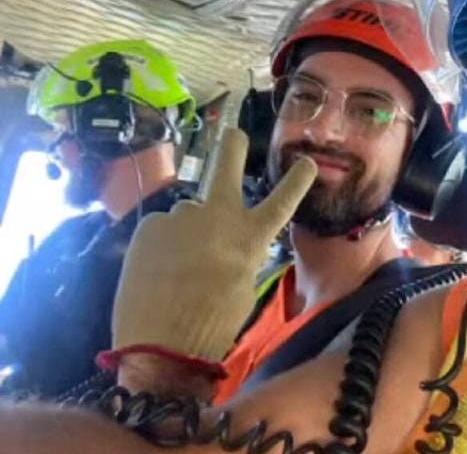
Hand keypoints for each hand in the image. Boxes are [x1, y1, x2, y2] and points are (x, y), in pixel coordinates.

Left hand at [106, 128, 316, 364]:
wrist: (162, 342)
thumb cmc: (215, 322)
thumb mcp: (244, 287)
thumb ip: (240, 255)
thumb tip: (228, 245)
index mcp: (251, 237)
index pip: (283, 200)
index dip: (298, 179)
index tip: (307, 162)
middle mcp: (217, 216)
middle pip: (226, 165)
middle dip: (232, 145)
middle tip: (234, 134)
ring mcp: (180, 217)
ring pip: (187, 216)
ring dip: (185, 232)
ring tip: (176, 269)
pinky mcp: (149, 226)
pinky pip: (160, 231)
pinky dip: (161, 247)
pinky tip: (157, 272)